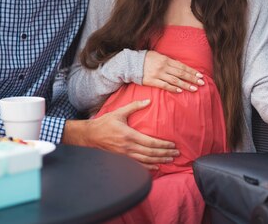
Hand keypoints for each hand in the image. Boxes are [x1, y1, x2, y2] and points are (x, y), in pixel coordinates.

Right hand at [62, 99, 179, 169]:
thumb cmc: (105, 122)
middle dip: (165, 154)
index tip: (172, 145)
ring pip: (146, 160)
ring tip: (170, 160)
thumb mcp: (119, 112)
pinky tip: (156, 167)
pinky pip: (137, 165)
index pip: (150, 142)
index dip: (163, 145)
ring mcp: (125, 154)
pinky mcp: (122, 159)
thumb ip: (134, 106)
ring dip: (159, 161)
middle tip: (176, 154)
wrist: (90, 135)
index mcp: (129, 135)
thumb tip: (148, 100)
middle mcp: (128, 147)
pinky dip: (148, 167)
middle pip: (151, 153)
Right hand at [143, 50, 204, 92]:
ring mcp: (157, 74)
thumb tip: (180, 65)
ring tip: (194, 89)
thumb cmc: (146, 59)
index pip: (182, 66)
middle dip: (192, 78)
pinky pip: (164, 85)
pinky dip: (173, 88)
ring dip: (185, 85)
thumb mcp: (158, 56)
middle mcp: (163, 67)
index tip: (200, 75)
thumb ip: (169, 61)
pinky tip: (180, 91)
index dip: (192, 71)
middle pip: (181, 73)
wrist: (131, 63)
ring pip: (175, 80)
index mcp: (166, 59)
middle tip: (201, 83)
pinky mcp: (152, 81)